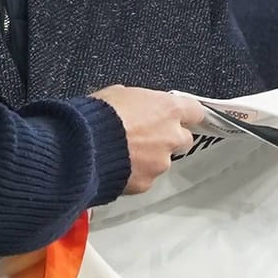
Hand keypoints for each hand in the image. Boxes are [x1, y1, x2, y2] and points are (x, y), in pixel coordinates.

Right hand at [90, 86, 207, 194]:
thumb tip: (136, 106)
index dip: (186, 114)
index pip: (195, 111)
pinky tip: (117, 167)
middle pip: (184, 139)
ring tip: (124, 154)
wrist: (81, 147)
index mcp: (167, 109)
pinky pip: (145, 178)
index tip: (179, 117)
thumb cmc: (97, 116)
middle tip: (147, 136)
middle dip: (169, 139)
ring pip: (163, 161)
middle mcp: (171, 137)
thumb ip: (138, 102)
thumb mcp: (117, 94)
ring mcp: (160, 162)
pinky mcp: (147, 183)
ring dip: (150, 158)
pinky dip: (135, 174)